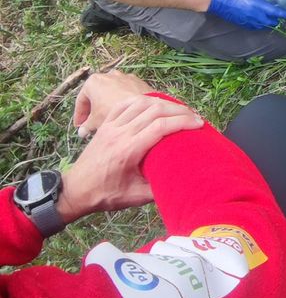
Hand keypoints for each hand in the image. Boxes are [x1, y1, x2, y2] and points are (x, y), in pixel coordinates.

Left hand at [60, 95, 203, 221]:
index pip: (160, 127)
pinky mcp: (105, 124)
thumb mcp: (134, 197)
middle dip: (179, 110)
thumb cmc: (105, 195)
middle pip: (154, 110)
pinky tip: (155, 105)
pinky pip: (126, 104)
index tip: (198, 124)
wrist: (75, 190)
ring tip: (179, 110)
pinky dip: (144, 101)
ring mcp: (111, 126)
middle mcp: (120, 133)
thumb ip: (159, 188)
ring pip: (141, 103)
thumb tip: (184, 181)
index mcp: (128, 150)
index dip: (182, 122)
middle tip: (195, 117)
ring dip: (164, 103)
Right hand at [74, 70, 152, 134]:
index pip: (81, 100)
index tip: (80, 125)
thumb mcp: (96, 122)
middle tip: (93, 124)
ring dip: (109, 105)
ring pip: (113, 93)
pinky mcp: (138, 82)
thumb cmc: (114, 113)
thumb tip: (82, 132)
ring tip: (110, 120)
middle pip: (97, 94)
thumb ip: (87, 126)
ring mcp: (125, 77)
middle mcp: (109, 75)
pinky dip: (123, 102)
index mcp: (93, 81)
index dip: (79, 115)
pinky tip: (124, 115)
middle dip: (95, 109)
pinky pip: (127, 93)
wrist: (143, 109)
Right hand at [208, 0, 285, 28]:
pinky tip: (260, 21)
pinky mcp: (243, 24)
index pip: (275, 12)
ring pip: (263, 26)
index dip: (283, 14)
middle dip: (276, 20)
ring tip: (271, 18)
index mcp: (258, 6)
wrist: (219, 1)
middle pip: (271, 22)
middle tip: (280, 16)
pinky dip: (260, 25)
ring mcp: (249, 21)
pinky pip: (255, 27)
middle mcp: (256, 16)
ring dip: (268, 23)